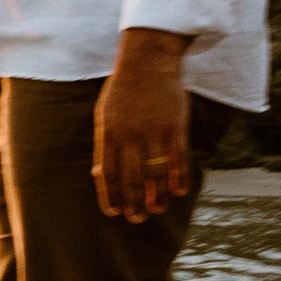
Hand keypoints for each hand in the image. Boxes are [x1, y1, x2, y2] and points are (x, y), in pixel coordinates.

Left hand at [93, 30, 192, 221]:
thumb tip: (100, 174)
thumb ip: (105, 144)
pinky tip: (179, 192)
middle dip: (134, 203)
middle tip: (137, 219)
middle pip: (132, 179)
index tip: (113, 213)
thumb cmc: (123, 91)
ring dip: (157, 196)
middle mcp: (130, 135)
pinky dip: (180, 178)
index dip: (110, 195)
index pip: (108, 173)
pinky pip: (179, 159)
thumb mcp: (104, 115)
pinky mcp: (175, 127)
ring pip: (157, 173)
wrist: (147, 61)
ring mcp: (154, 132)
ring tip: (157, 209)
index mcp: (108, 133)